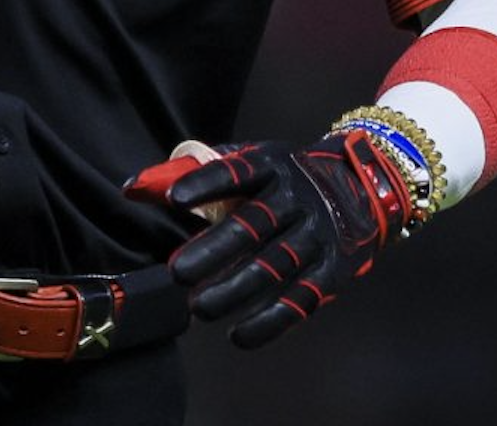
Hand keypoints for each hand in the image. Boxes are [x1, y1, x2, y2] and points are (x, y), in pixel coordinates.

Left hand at [127, 132, 415, 348]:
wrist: (363, 186)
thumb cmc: (283, 178)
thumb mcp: (250, 160)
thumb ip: (193, 171)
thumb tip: (133, 186)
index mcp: (271, 165)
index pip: (235, 172)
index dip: (205, 184)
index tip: (174, 199)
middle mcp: (297, 198)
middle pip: (253, 225)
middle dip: (213, 250)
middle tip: (177, 273)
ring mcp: (317, 234)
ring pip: (274, 267)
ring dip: (235, 291)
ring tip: (199, 308)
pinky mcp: (333, 269)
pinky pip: (302, 299)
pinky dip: (271, 322)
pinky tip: (239, 336)